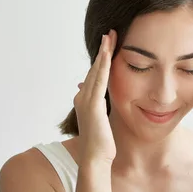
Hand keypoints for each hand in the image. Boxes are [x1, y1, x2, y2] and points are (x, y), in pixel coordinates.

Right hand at [74, 30, 117, 163]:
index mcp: (85, 99)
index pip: (95, 74)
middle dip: (103, 50)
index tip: (109, 44)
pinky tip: (108, 54)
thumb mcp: (101, 121)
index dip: (102, 58)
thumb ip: (100, 108)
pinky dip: (103, 66)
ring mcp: (86, 100)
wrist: (95, 159)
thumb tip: (100, 99)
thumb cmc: (101, 144)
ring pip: (96, 70)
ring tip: (110, 36)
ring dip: (103, 52)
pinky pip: (99, 80)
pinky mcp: (93, 105)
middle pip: (94, 68)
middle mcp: (82, 97)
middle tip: (110, 32)